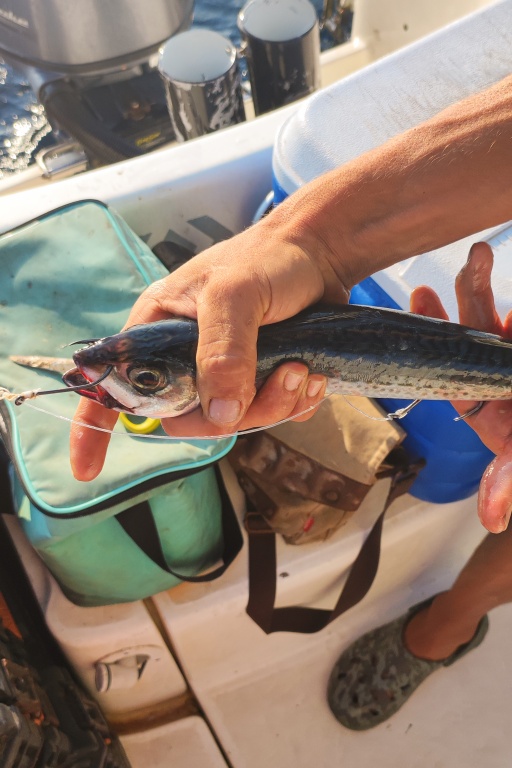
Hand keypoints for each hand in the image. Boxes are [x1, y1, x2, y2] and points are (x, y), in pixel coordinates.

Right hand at [69, 209, 349, 480]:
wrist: (319, 252)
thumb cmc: (266, 258)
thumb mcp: (234, 294)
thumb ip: (222, 352)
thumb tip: (219, 415)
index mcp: (157, 331)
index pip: (113, 383)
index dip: (96, 427)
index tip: (88, 470)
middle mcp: (184, 356)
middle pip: (188, 418)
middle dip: (235, 414)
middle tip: (280, 378)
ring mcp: (223, 372)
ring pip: (235, 421)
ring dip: (275, 404)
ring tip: (302, 369)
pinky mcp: (259, 379)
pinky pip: (270, 415)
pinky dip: (295, 404)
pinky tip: (311, 375)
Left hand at [410, 242, 511, 533]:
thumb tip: (492, 519)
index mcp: (485, 405)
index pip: (451, 372)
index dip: (435, 335)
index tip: (421, 298)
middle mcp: (495, 378)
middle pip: (470, 336)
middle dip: (463, 300)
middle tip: (458, 269)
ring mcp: (511, 355)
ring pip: (495, 320)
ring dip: (484, 288)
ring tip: (478, 256)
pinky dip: (509, 303)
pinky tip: (487, 260)